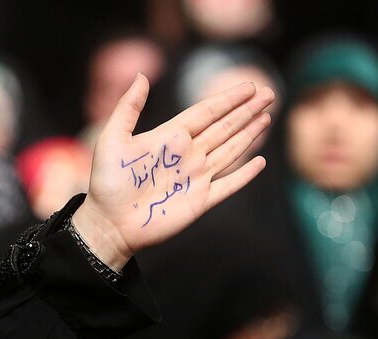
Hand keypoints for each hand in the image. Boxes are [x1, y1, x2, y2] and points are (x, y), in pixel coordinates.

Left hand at [72, 74, 274, 269]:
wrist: (108, 223)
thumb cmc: (107, 183)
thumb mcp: (113, 140)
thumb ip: (128, 108)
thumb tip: (142, 75)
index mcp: (169, 137)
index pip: (205, 112)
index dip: (228, 99)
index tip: (249, 86)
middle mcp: (186, 155)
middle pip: (223, 127)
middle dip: (246, 111)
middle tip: (269, 93)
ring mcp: (195, 177)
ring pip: (230, 150)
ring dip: (249, 134)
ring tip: (267, 117)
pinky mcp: (200, 201)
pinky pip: (229, 185)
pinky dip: (245, 174)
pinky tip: (260, 162)